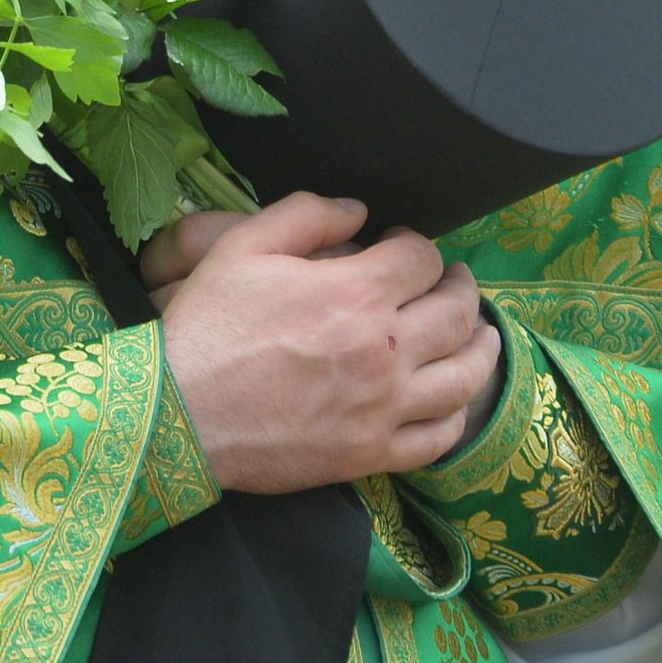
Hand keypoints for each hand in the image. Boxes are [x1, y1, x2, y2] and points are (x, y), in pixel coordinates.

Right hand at [145, 192, 498, 493]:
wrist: (180, 412)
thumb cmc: (207, 324)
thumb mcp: (243, 246)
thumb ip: (306, 213)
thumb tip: (357, 210)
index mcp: (357, 293)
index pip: (421, 258)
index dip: (416, 245)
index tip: (400, 247)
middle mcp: (386, 350)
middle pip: (456, 312)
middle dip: (461, 287)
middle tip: (453, 280)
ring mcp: (385, 407)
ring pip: (465, 376)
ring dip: (481, 348)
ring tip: (480, 334)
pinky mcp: (373, 453)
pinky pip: (439, 437)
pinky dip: (456, 414)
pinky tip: (451, 398)